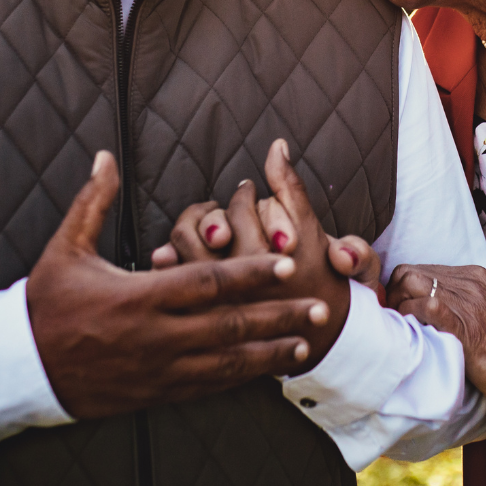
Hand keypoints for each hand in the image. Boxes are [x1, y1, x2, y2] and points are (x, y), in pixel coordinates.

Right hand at [25, 151, 327, 419]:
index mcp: (138, 297)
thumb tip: (105, 156)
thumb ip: (92, 202)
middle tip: (321, 305)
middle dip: (279, 315)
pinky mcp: (154, 393)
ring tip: (306, 342)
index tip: (285, 260)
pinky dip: (240, 378)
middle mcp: (155, 336)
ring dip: (269, 352)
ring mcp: (158, 369)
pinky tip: (266, 371)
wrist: (18, 370)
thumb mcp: (65, 249)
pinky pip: (207, 387)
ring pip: (226, 363)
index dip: (249, 272)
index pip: (206, 282)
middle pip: (230, 324)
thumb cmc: (44, 304)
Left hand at [150, 139, 352, 372]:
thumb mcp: (314, 233)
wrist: (316, 338)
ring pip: (183, 246)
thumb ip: (292, 188)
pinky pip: (170, 277)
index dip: (244, 195)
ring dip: (191, 228)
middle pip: (206, 226)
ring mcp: (216, 301)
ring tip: (207, 232)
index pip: (240, 208)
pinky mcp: (198, 315)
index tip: (248, 191)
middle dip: (215, 212)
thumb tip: (276, 146)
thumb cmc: (318, 281)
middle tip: (226, 214)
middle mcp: (240, 282)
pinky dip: (168, 259)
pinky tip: (174, 255)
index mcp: (270, 259)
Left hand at [390, 264, 485, 412]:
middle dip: (394, 295)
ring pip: (410, 286)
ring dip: (399, 308)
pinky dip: (411, 319)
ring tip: (405, 330)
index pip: (421, 269)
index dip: (403, 289)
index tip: (401, 308)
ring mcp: (466, 302)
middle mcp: (469, 283)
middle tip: (396, 320)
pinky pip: (424, 309)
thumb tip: (433, 308)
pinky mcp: (463, 326)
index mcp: (475, 277)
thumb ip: (465, 304)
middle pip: (408, 273)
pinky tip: (416, 336)